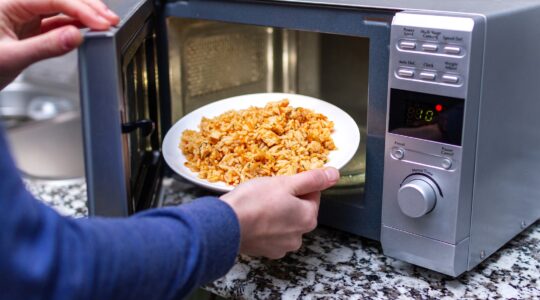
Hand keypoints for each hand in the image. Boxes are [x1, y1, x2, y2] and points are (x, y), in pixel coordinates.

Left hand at [0, 0, 119, 89]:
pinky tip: (89, 30)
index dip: (81, 9)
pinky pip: (58, 22)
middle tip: (110, 20)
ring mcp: (25, 16)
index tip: (100, 23)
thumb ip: (45, 47)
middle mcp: (18, 5)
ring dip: (84, 14)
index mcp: (8, 3)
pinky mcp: (31, 29)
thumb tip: (75, 37)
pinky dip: (75, 25)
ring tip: (105, 24)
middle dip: (88, 7)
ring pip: (62, 8)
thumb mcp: (12, 58)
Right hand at [220, 167, 339, 258]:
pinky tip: (252, 217)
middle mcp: (298, 236)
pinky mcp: (265, 251)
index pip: (312, 194)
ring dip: (275, 213)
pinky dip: (264, 225)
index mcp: (308, 218)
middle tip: (267, 191)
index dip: (297, 185)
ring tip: (258, 204)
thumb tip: (334, 175)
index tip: (282, 182)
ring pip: (284, 222)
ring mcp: (281, 247)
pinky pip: (270, 234)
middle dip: (286, 199)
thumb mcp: (286, 183)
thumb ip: (312, 179)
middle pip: (299, 210)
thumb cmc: (254, 202)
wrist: (225, 225)